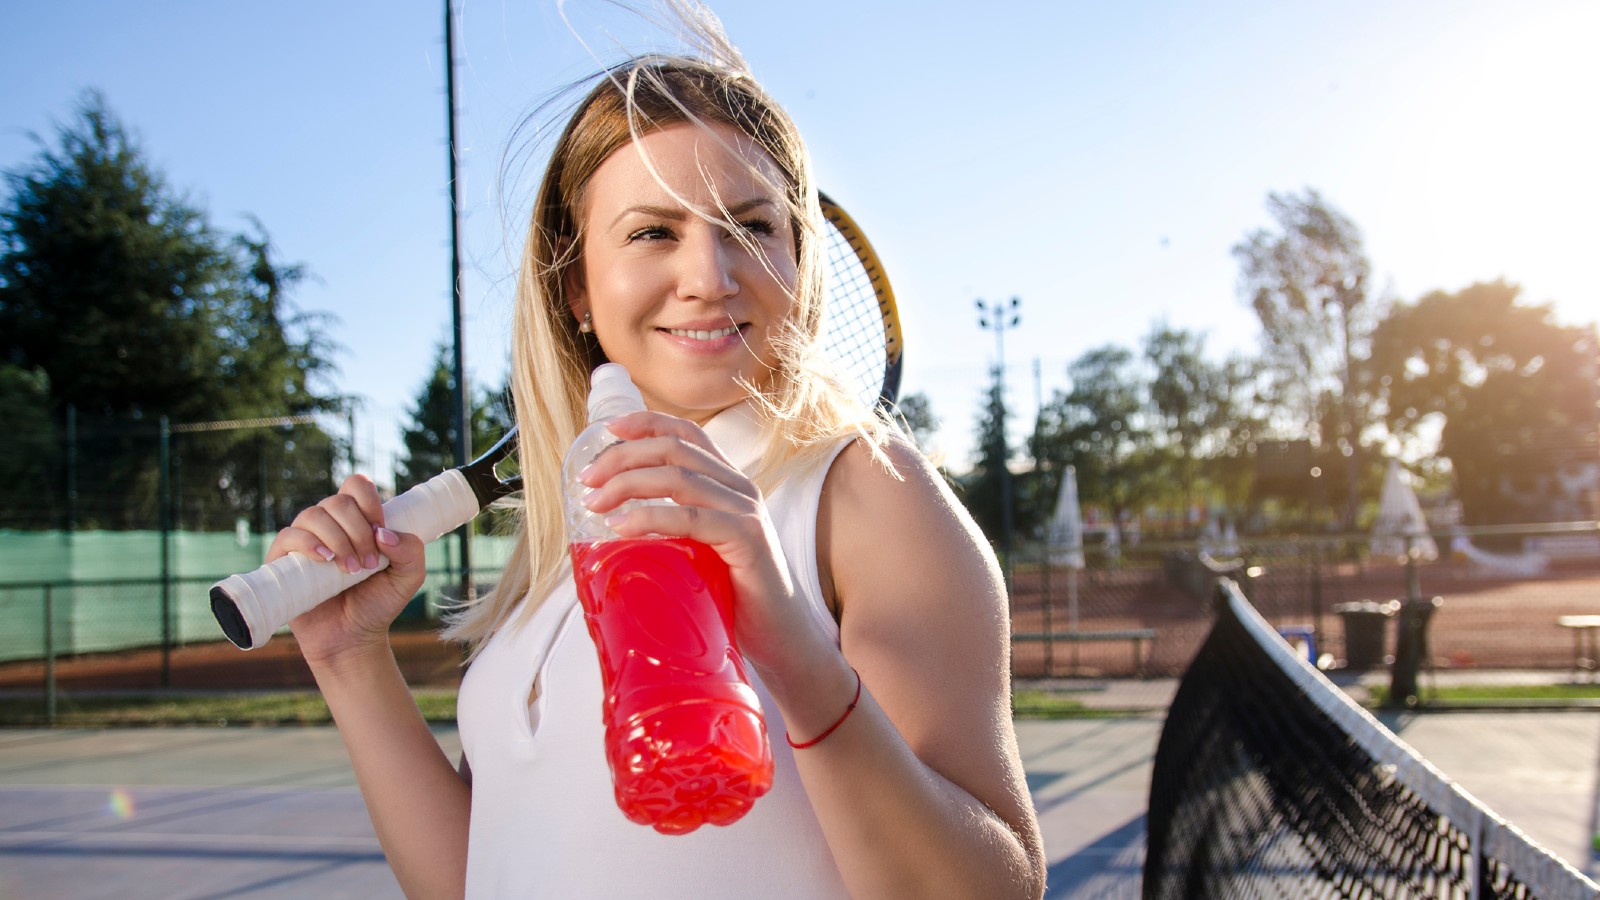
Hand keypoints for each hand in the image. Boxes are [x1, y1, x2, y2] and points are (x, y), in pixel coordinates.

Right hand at [266, 474, 427, 665]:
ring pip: (314, 515)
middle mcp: (329, 524)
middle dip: (358, 530)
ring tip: (351, 570)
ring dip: (338, 539)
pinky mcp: (283, 560)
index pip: (356, 486)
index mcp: (357, 520)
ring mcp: (305, 540)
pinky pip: (289, 536)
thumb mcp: (408, 577)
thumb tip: (383, 533)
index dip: (369, 501)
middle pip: (338, 501)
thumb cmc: (378, 603)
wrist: (352, 638)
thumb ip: (411, 551)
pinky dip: (308, 543)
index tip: (380, 530)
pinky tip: (326, 560)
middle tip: (369, 563)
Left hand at [575, 411, 835, 678]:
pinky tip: (621, 527)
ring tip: (594, 503)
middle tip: (587, 480)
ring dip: (627, 483)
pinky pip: (691, 518)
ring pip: (678, 477)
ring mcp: (745, 511)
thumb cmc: (735, 598)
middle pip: (675, 448)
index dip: (645, 423)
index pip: (687, 434)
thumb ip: (671, 531)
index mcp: (728, 484)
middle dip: (623, 456)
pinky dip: (650, 518)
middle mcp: (739, 488)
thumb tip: (610, 528)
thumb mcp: (699, 551)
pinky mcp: (747, 539)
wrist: (783, 637)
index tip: (606, 429)